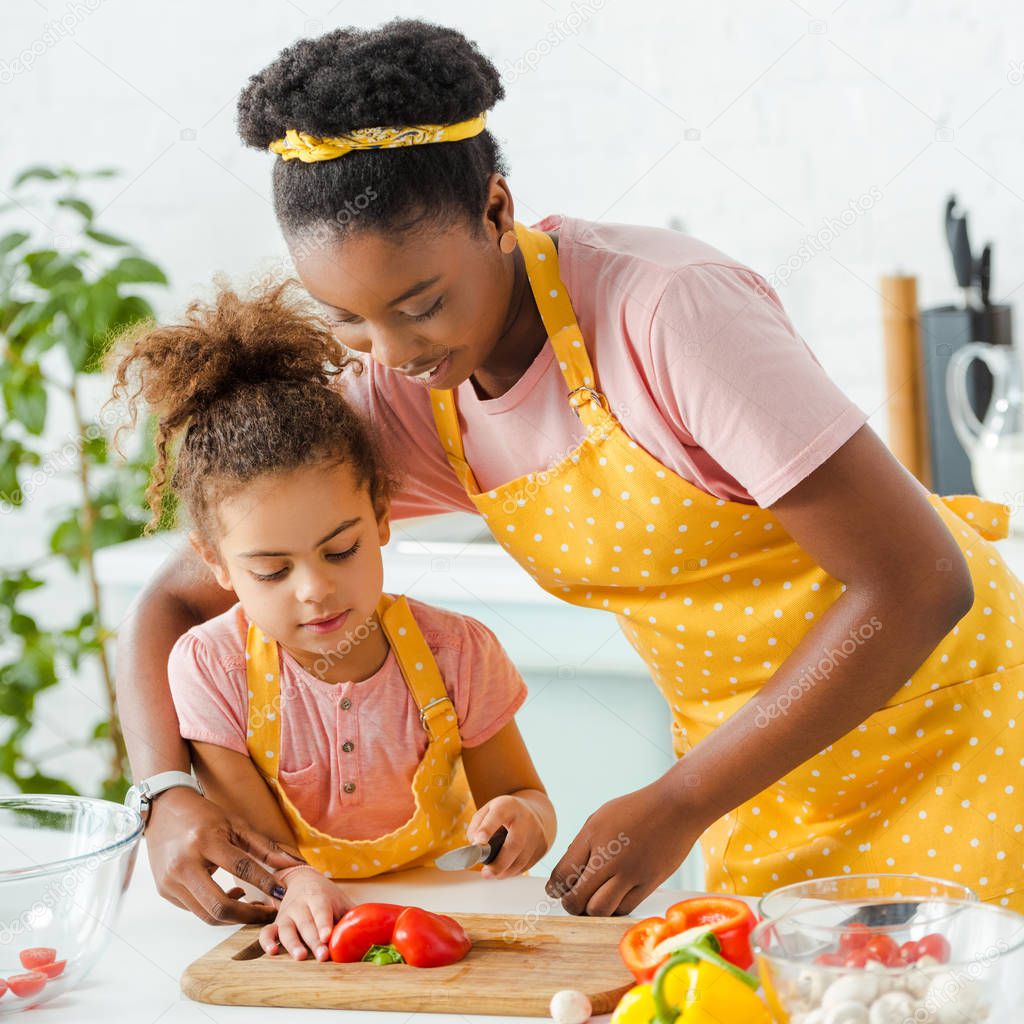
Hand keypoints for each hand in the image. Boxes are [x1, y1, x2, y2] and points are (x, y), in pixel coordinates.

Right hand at [145, 786, 303, 923]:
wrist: (164, 809)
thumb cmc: (203, 815)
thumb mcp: (236, 824)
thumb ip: (264, 847)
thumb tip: (294, 862)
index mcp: (205, 841)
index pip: (241, 868)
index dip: (265, 883)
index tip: (283, 894)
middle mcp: (184, 864)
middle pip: (219, 906)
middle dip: (248, 915)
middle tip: (268, 913)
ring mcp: (171, 881)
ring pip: (206, 914)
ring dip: (234, 916)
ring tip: (252, 904)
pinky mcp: (165, 891)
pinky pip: (195, 909)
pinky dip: (216, 909)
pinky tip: (229, 896)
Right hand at [259, 866, 352, 960]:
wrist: (302, 879)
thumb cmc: (327, 896)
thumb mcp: (341, 901)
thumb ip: (353, 916)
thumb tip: (375, 930)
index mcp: (318, 897)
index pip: (321, 910)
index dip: (324, 924)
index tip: (327, 936)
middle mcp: (300, 905)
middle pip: (306, 924)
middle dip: (314, 941)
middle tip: (322, 956)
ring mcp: (286, 915)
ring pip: (286, 930)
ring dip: (293, 943)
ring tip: (300, 956)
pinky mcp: (275, 923)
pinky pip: (267, 932)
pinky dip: (267, 942)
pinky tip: (271, 952)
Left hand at [467, 792, 551, 879]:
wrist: (534, 812)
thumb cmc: (507, 813)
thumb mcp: (489, 810)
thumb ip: (477, 824)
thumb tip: (474, 844)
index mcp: (509, 806)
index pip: (498, 815)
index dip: (487, 828)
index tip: (478, 841)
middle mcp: (525, 819)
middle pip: (514, 844)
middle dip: (499, 863)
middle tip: (485, 873)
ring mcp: (537, 833)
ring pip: (522, 860)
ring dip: (505, 871)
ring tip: (492, 873)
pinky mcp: (543, 846)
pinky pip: (527, 865)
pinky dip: (514, 871)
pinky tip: (506, 869)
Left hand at [545, 777, 704, 916]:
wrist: (677, 806)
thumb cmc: (637, 809)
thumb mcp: (601, 817)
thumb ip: (582, 845)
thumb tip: (567, 874)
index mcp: (592, 836)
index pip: (563, 874)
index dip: (555, 888)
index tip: (555, 891)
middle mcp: (609, 857)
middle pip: (578, 899)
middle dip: (570, 904)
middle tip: (571, 901)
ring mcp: (631, 873)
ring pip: (600, 910)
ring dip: (591, 911)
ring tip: (591, 902)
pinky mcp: (649, 884)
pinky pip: (624, 908)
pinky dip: (614, 909)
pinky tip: (612, 900)